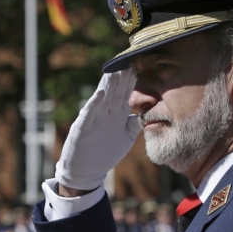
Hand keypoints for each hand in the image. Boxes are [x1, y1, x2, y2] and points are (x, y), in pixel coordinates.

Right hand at [55, 70, 140, 190]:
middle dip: (122, 77)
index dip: (133, 82)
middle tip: (130, 60)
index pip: (126, 94)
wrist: (86, 171)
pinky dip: (94, 103)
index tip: (142, 66)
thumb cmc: (105, 152)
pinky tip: (100, 92)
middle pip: (115, 92)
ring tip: (115, 70)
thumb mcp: (125, 138)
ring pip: (103, 98)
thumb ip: (134, 125)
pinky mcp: (83, 127)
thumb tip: (149, 113)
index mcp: (116, 115)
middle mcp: (105, 113)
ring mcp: (94, 119)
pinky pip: (90, 113)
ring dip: (109, 84)